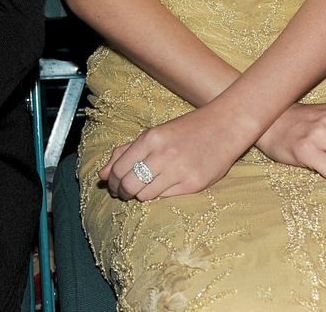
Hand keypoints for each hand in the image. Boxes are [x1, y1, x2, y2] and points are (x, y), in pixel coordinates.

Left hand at [99, 106, 247, 200]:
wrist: (224, 128)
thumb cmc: (185, 131)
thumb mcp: (154, 135)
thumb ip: (126, 152)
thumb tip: (102, 176)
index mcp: (150, 138)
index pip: (119, 169)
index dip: (112, 182)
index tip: (114, 186)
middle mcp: (163, 155)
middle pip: (129, 185)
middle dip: (122, 193)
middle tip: (124, 194)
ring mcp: (179, 171)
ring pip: (145, 195)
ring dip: (140, 196)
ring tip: (144, 190)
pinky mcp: (193, 184)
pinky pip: (165, 198)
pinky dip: (160, 195)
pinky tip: (164, 187)